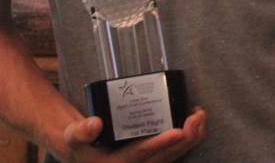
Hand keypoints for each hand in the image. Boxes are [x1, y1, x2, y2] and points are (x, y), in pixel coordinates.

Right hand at [58, 108, 206, 161]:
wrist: (86, 154)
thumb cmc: (81, 144)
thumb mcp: (74, 137)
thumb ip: (81, 131)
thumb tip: (96, 123)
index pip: (142, 153)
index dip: (160, 143)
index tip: (178, 131)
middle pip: (165, 156)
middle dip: (185, 138)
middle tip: (197, 117)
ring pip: (174, 155)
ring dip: (191, 137)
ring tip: (200, 115)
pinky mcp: (154, 158)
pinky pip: (175, 151)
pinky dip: (188, 137)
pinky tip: (197, 120)